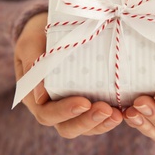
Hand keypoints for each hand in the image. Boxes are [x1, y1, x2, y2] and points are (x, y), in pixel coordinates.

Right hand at [14, 13, 122, 137]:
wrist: (50, 27)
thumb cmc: (38, 34)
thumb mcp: (30, 43)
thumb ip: (33, 64)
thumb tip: (39, 96)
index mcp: (35, 96)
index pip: (47, 114)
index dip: (64, 113)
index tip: (84, 103)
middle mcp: (52, 106)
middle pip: (68, 127)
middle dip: (88, 122)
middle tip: (107, 110)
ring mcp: (71, 105)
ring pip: (85, 126)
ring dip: (102, 123)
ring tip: (118, 114)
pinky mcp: (89, 99)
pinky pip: (98, 116)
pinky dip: (110, 116)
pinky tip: (124, 110)